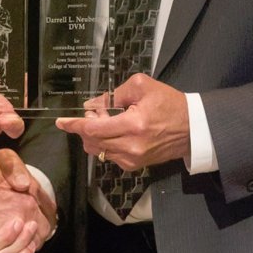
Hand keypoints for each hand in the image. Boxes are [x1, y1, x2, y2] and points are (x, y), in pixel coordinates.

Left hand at [55, 73, 190, 169]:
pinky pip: (110, 155)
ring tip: (106, 120)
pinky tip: (114, 131)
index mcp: (133, 125)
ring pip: (99, 150)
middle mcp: (131, 147)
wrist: (191, 128)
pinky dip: (105, 143)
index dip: (75, 125)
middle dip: (85, 127)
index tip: (61, 122)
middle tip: (93, 113)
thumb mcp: (141, 86)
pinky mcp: (136, 165)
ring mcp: (133, 159)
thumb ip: (114, 94)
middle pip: (92, 142)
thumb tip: (93, 106)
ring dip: (94, 136)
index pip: (94, 129)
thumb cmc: (168, 103)